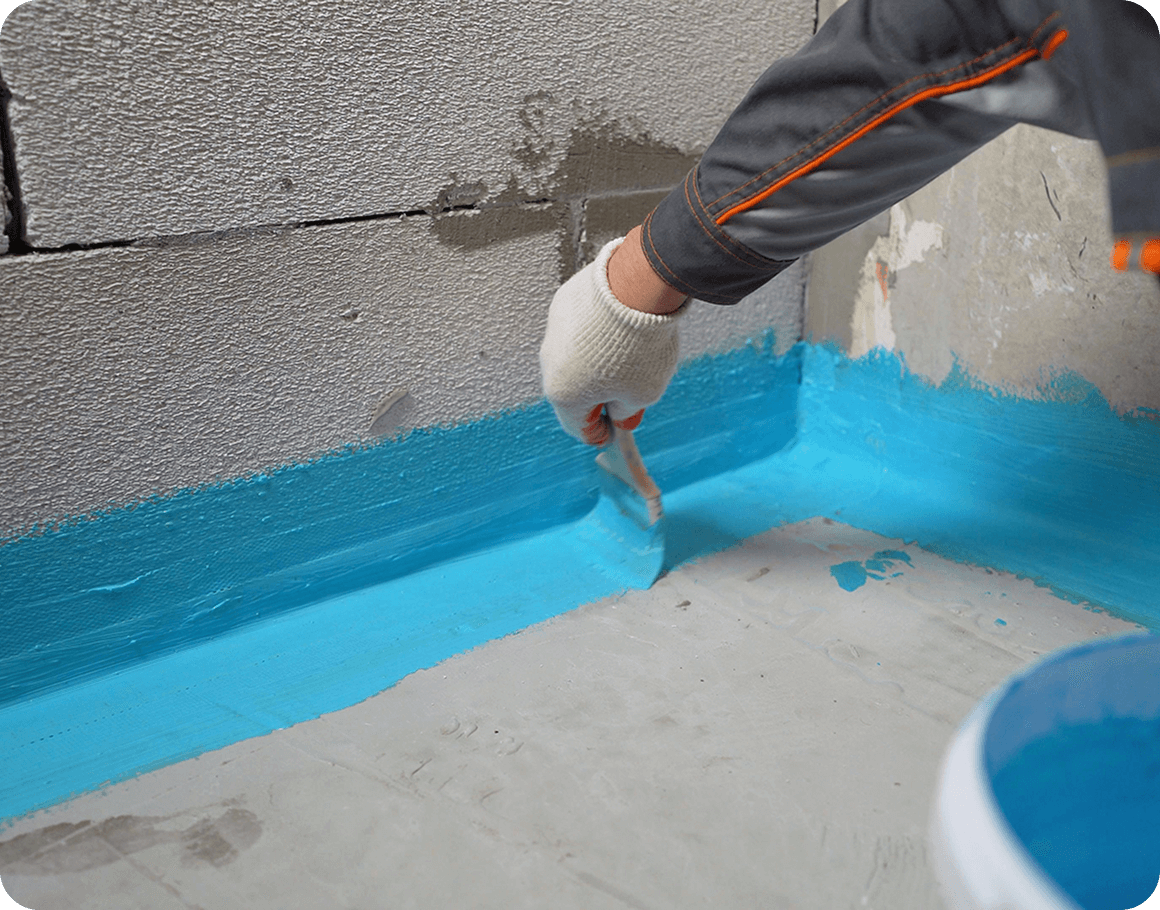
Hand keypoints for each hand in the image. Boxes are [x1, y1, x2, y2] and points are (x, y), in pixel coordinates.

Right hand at [539, 236, 684, 444]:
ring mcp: (553, 333)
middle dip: (599, 396)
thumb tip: (620, 416)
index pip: (579, 427)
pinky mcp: (562, 306)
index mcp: (564, 395)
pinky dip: (595, 335)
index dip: (600, 433)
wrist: (637, 288)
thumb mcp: (644, 393)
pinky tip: (620, 328)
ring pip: (574, 359)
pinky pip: (577, 330)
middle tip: (627, 393)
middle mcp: (550, 365)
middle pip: (574, 392)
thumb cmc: (640, 347)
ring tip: (630, 354)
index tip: (615, 431)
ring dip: (596, 363)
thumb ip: (627, 412)